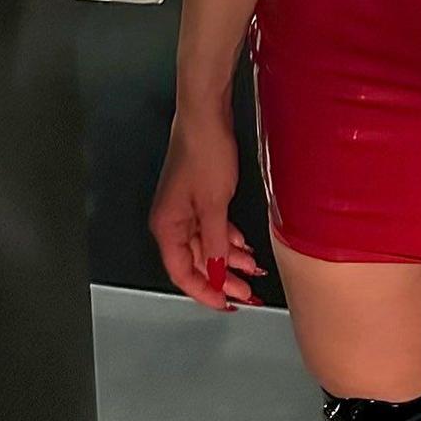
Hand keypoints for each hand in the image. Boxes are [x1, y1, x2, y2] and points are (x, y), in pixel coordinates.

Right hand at [148, 105, 266, 309]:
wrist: (206, 116)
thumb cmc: (205, 154)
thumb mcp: (214, 204)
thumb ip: (216, 242)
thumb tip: (218, 272)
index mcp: (167, 227)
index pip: (183, 272)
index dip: (205, 291)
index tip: (227, 304)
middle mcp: (172, 222)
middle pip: (197, 261)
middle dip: (223, 279)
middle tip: (248, 293)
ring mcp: (185, 209)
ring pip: (208, 245)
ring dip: (230, 259)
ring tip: (253, 272)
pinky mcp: (199, 197)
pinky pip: (213, 227)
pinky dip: (229, 239)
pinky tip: (245, 247)